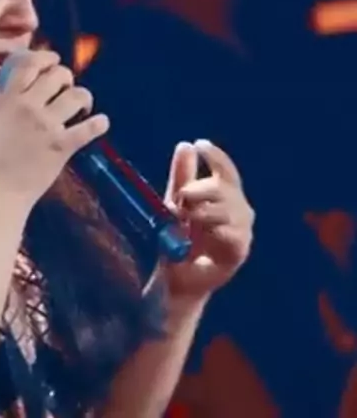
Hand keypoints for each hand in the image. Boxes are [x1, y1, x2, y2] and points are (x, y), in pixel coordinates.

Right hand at [0, 50, 108, 210]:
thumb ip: (7, 103)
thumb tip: (19, 88)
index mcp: (9, 101)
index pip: (30, 64)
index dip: (46, 57)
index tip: (54, 59)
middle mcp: (29, 108)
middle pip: (58, 75)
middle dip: (67, 79)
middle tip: (67, 90)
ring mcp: (47, 126)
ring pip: (77, 95)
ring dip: (83, 98)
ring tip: (82, 108)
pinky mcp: (62, 146)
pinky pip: (90, 128)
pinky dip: (99, 123)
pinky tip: (100, 123)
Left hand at [163, 140, 253, 301]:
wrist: (176, 275)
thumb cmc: (178, 237)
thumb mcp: (176, 203)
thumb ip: (182, 176)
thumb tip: (185, 145)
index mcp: (225, 194)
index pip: (225, 170)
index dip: (215, 156)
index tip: (200, 144)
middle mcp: (238, 208)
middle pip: (224, 187)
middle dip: (200, 188)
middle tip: (181, 197)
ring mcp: (242, 229)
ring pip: (227, 208)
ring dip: (202, 210)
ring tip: (185, 218)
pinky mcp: (240, 249)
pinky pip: (232, 232)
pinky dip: (215, 229)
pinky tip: (204, 232)